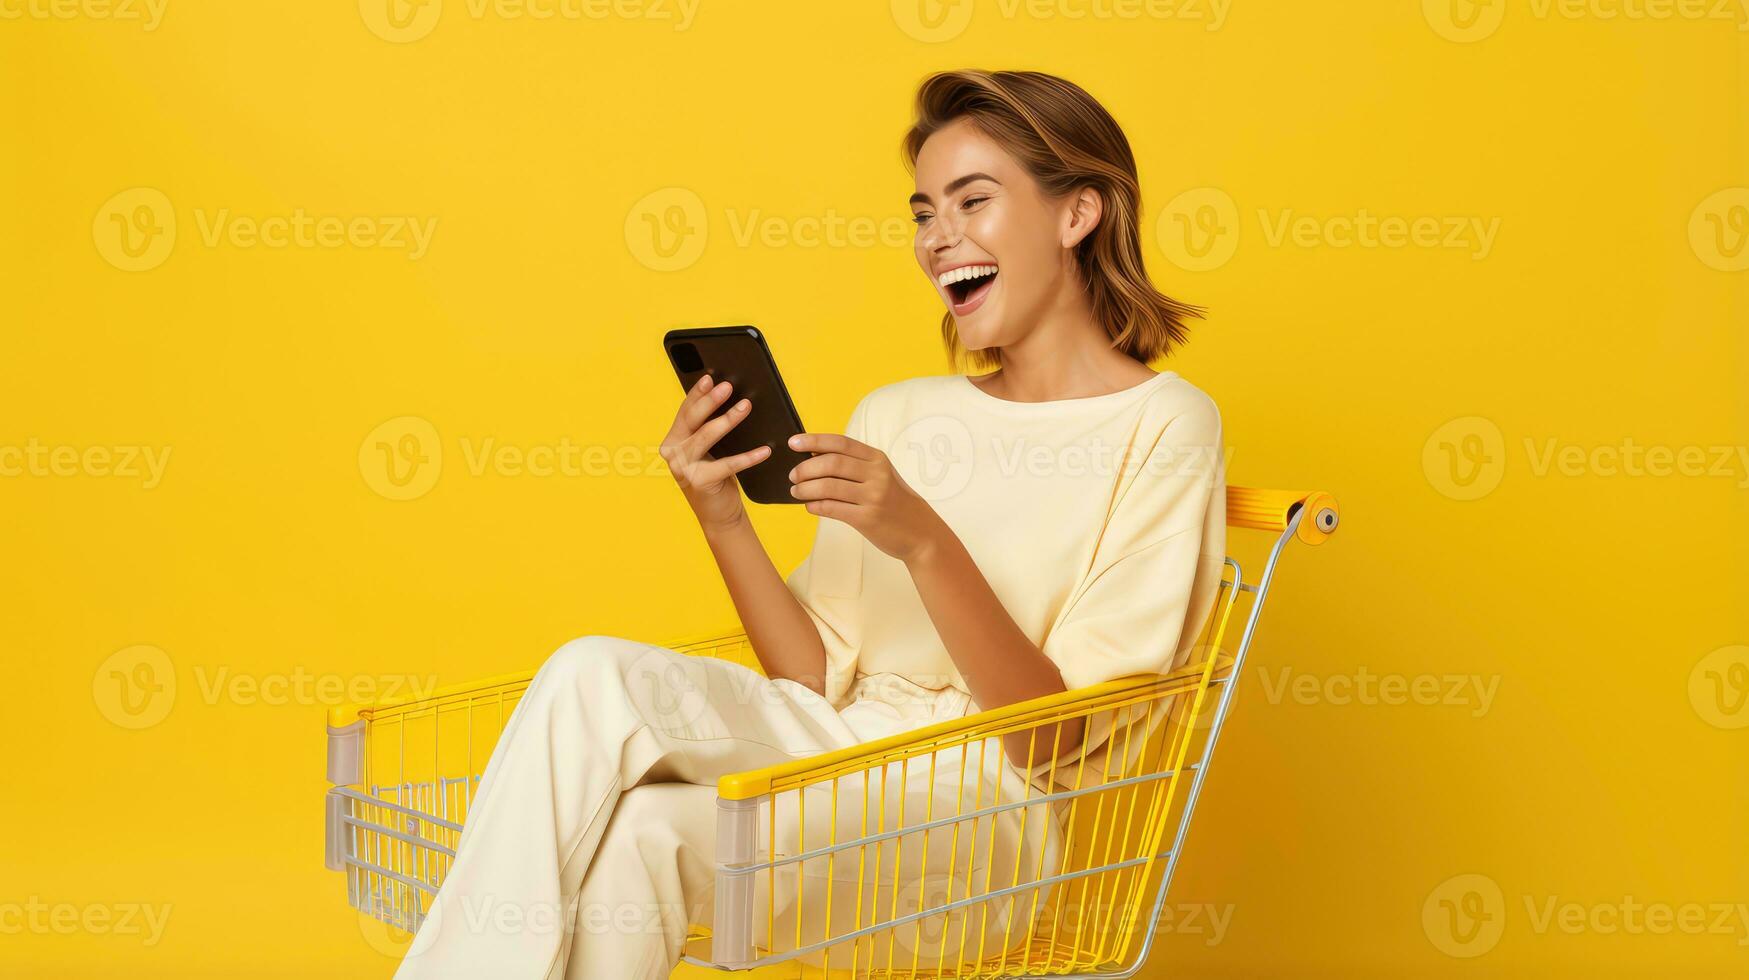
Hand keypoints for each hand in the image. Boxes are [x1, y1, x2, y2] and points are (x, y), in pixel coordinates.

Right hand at [659, 373, 768, 532]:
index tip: (710, 377)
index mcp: (673, 439)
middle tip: (728, 386)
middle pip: (692, 419)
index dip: (697, 393)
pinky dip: (749, 457)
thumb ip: (708, 427)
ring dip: (728, 420)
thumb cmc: (716, 476)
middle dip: (711, 401)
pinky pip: (728, 464)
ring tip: (746, 406)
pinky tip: (765, 450)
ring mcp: (682, 467)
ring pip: (706, 436)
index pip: (685, 411)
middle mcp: (672, 452)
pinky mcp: (699, 481)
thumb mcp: (709, 449)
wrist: (719, 514)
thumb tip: (727, 395)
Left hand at [786, 431, 948, 563]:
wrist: (921, 532)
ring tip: (795, 491)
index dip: (814, 440)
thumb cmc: (895, 503)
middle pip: (831, 463)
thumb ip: (854, 465)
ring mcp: (873, 496)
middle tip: (793, 475)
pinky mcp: (868, 518)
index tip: (793, 442)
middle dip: (806, 468)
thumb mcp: (881, 476)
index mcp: (878, 459)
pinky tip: (809, 506)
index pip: (840, 443)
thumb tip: (814, 456)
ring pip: (828, 487)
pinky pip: (833, 509)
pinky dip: (815, 506)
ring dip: (806, 488)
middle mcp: (877, 474)